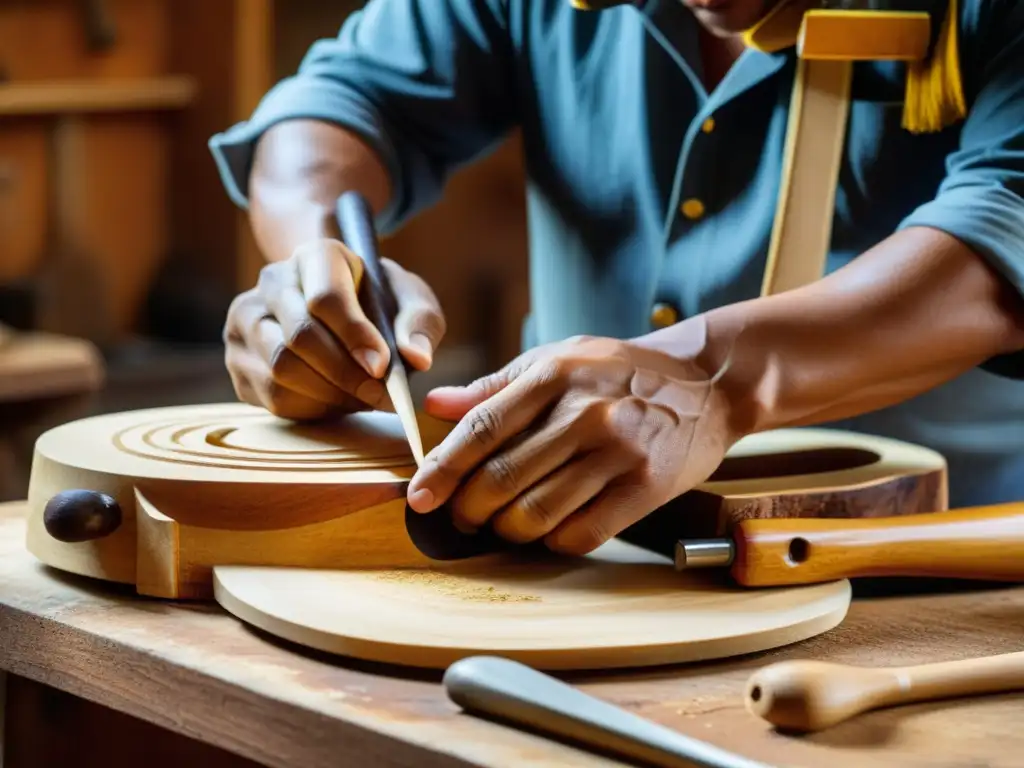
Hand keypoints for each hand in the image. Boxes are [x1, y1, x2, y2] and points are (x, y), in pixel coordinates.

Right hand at [223, 239, 445, 419]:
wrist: (338, 311)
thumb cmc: (380, 305)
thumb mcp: (412, 302)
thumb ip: (421, 323)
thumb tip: (416, 357)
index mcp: (317, 256)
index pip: (325, 297)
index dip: (354, 335)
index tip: (383, 367)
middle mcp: (273, 282)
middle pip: (299, 337)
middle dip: (345, 374)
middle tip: (380, 396)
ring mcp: (247, 320)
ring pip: (281, 370)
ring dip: (330, 394)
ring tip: (361, 396)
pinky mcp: (238, 359)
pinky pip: (272, 396)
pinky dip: (312, 407)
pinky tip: (336, 399)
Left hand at [406, 335, 738, 554]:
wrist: (708, 383)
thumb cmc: (623, 370)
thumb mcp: (560, 358)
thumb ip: (496, 386)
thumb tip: (435, 406)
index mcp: (554, 375)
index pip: (482, 428)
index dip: (443, 468)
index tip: (419, 497)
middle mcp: (585, 412)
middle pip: (502, 478)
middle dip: (469, 509)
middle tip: (462, 516)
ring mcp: (618, 452)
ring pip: (537, 513)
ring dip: (507, 531)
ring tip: (502, 526)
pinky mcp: (646, 488)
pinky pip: (582, 533)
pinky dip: (553, 541)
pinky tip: (550, 530)